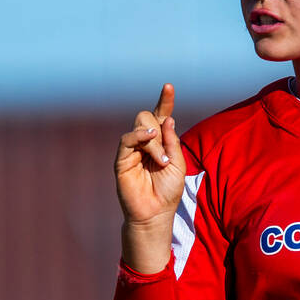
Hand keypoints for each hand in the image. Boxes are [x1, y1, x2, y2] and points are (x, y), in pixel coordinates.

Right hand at [114, 83, 183, 225]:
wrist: (155, 212)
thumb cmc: (168, 191)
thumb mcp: (178, 164)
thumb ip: (173, 142)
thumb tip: (168, 119)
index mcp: (161, 142)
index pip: (161, 115)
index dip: (164, 101)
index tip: (168, 86)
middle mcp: (145, 142)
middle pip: (147, 116)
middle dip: (159, 130)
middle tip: (165, 156)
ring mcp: (132, 149)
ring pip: (140, 125)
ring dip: (153, 141)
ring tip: (160, 161)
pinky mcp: (122, 158)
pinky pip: (127, 138)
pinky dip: (139, 136)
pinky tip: (148, 140)